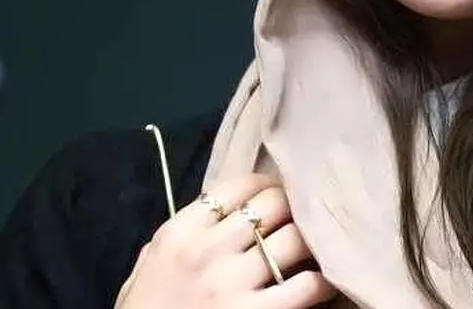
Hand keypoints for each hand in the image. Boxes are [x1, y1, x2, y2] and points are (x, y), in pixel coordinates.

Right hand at [115, 174, 338, 308]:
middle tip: (301, 217)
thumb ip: (177, 238)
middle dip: (292, 207)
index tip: (275, 195)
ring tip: (317, 244)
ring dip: (310, 240)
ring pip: (294, 237)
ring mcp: (233, 283)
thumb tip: (213, 215)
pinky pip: (306, 286)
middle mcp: (207, 251)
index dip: (265, 185)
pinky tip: (327, 280)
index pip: (237, 186)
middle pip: (273, 204)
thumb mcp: (144, 269)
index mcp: (179, 233)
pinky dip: (323, 281)